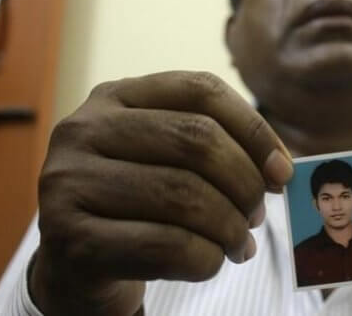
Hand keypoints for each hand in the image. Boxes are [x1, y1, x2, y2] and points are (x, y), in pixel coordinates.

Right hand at [29, 71, 292, 315]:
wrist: (78, 261)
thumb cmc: (137, 203)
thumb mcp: (166, 159)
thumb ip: (215, 148)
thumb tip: (279, 168)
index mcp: (115, 97)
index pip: (201, 89)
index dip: (254, 128)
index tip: (281, 171)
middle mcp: (85, 129)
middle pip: (196, 138)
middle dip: (244, 182)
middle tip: (258, 214)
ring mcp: (70, 182)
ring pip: (183, 194)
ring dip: (229, 226)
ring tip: (240, 243)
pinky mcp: (71, 239)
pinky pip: (165, 245)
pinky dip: (206, 258)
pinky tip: (213, 261)